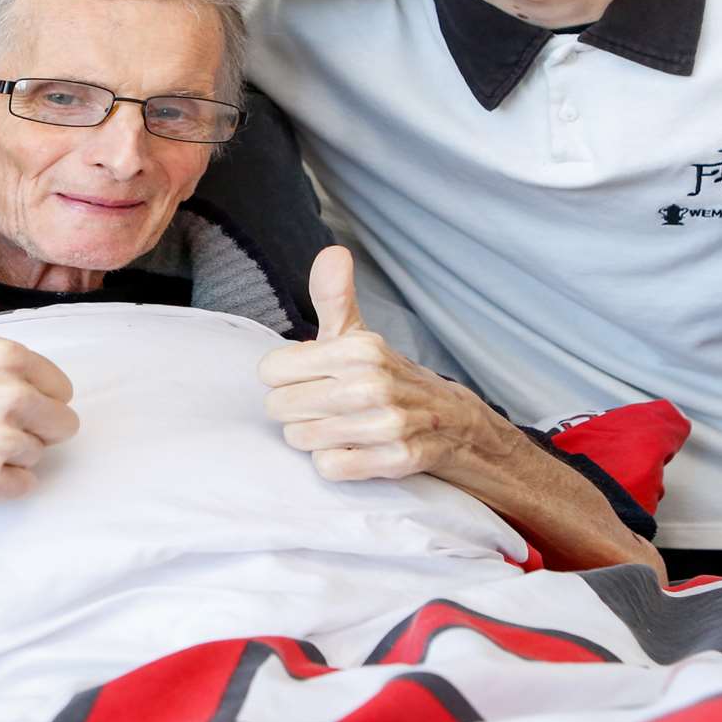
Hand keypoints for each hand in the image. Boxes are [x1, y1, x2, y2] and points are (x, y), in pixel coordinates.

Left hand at [258, 246, 517, 481]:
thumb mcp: (358, 335)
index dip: (284, 379)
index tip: (309, 379)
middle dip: (294, 411)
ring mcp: (386, 424)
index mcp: (357, 348)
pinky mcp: (395, 461)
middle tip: (324, 407)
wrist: (450, 422)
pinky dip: (334, 463)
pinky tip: (354, 450)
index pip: (270, 371)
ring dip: (313, 438)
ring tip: (338, 428)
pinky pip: (329, 468)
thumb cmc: (386, 377)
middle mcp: (372, 383)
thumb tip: (332, 253)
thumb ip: (333, 296)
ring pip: (300, 439)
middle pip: (279, 408)